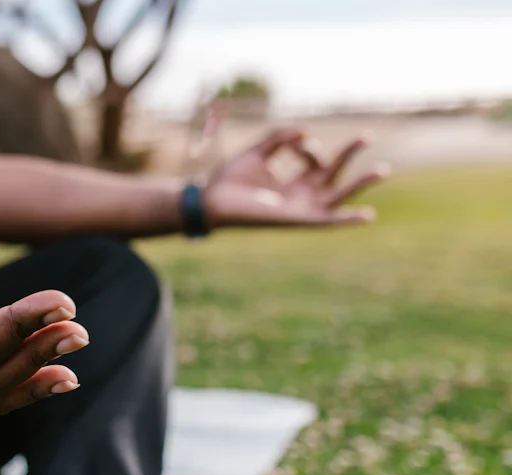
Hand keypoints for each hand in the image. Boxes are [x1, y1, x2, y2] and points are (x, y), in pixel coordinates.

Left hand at [202, 128, 390, 229]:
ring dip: (360, 183)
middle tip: (368, 135)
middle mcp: (300, 196)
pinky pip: (327, 221)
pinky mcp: (297, 219)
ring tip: (383, 170)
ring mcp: (300, 208)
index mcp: (292, 182)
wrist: (211, 200)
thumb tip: (305, 132)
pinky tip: (367, 215)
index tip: (291, 142)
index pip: (313, 158)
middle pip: (333, 174)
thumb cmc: (229, 180)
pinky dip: (346, 219)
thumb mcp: (257, 152)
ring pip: (338, 196)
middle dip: (349, 154)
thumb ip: (279, 139)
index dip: (306, 145)